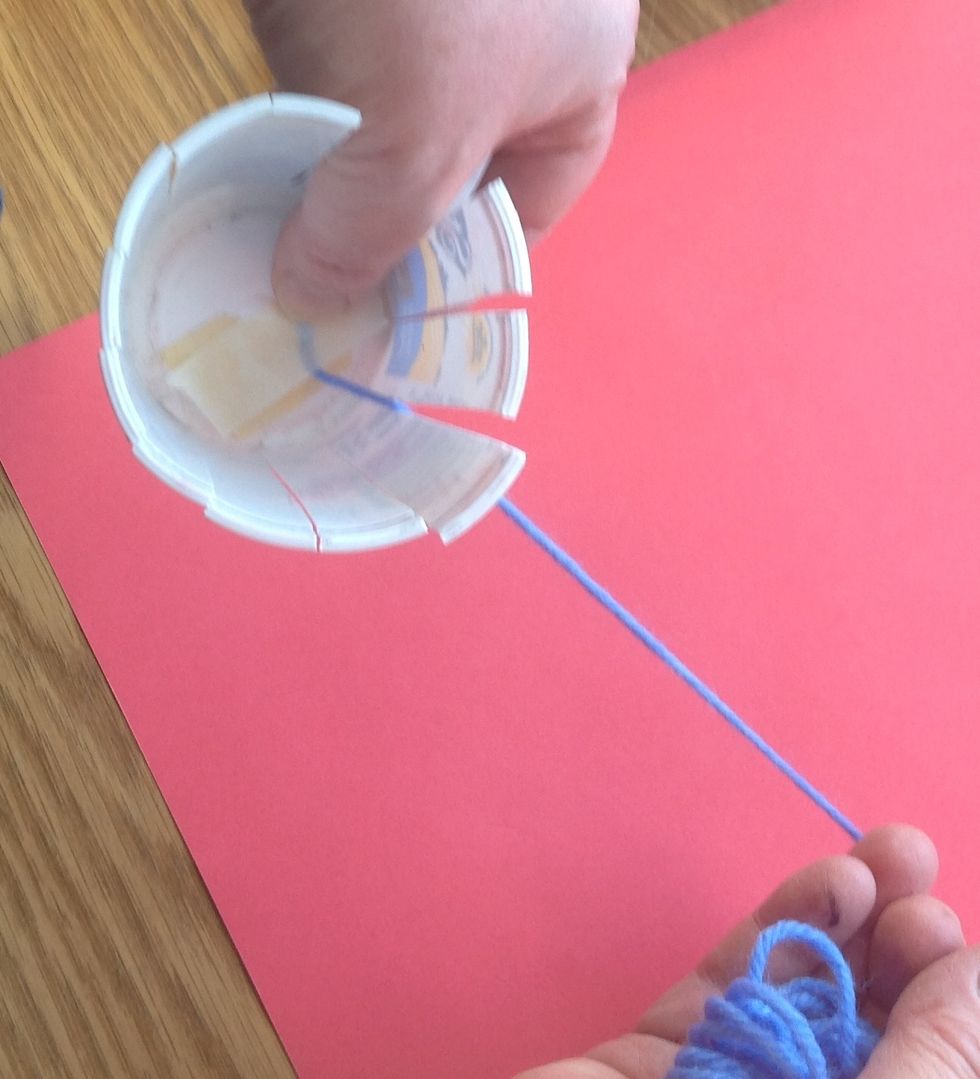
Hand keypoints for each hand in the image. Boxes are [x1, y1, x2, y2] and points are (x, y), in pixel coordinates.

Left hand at [244, 0, 637, 316]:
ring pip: (366, 143)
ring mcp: (420, 28)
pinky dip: (282, 132)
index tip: (384, 335)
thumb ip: (372, 234)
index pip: (515, 226)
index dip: (453, 286)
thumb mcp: (423, 130)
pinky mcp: (345, 5)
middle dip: (376, 243)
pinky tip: (248, 174)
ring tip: (271, 254)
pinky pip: (314, 88)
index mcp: (566, 97)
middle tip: (311, 304)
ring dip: (319, 191)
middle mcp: (499, 67)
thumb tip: (309, 303)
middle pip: (433, 190)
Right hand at [516, 825, 979, 1077]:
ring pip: (812, 986)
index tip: (943, 934)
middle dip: (907, 943)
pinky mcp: (672, 1046)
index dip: (953, 1003)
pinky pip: (738, 977)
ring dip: (858, 913)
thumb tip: (969, 970)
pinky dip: (788, 923)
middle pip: (879, 1024)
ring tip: (894, 851)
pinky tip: (835, 881)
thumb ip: (938, 1059)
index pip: (936, 1069)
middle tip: (916, 870)